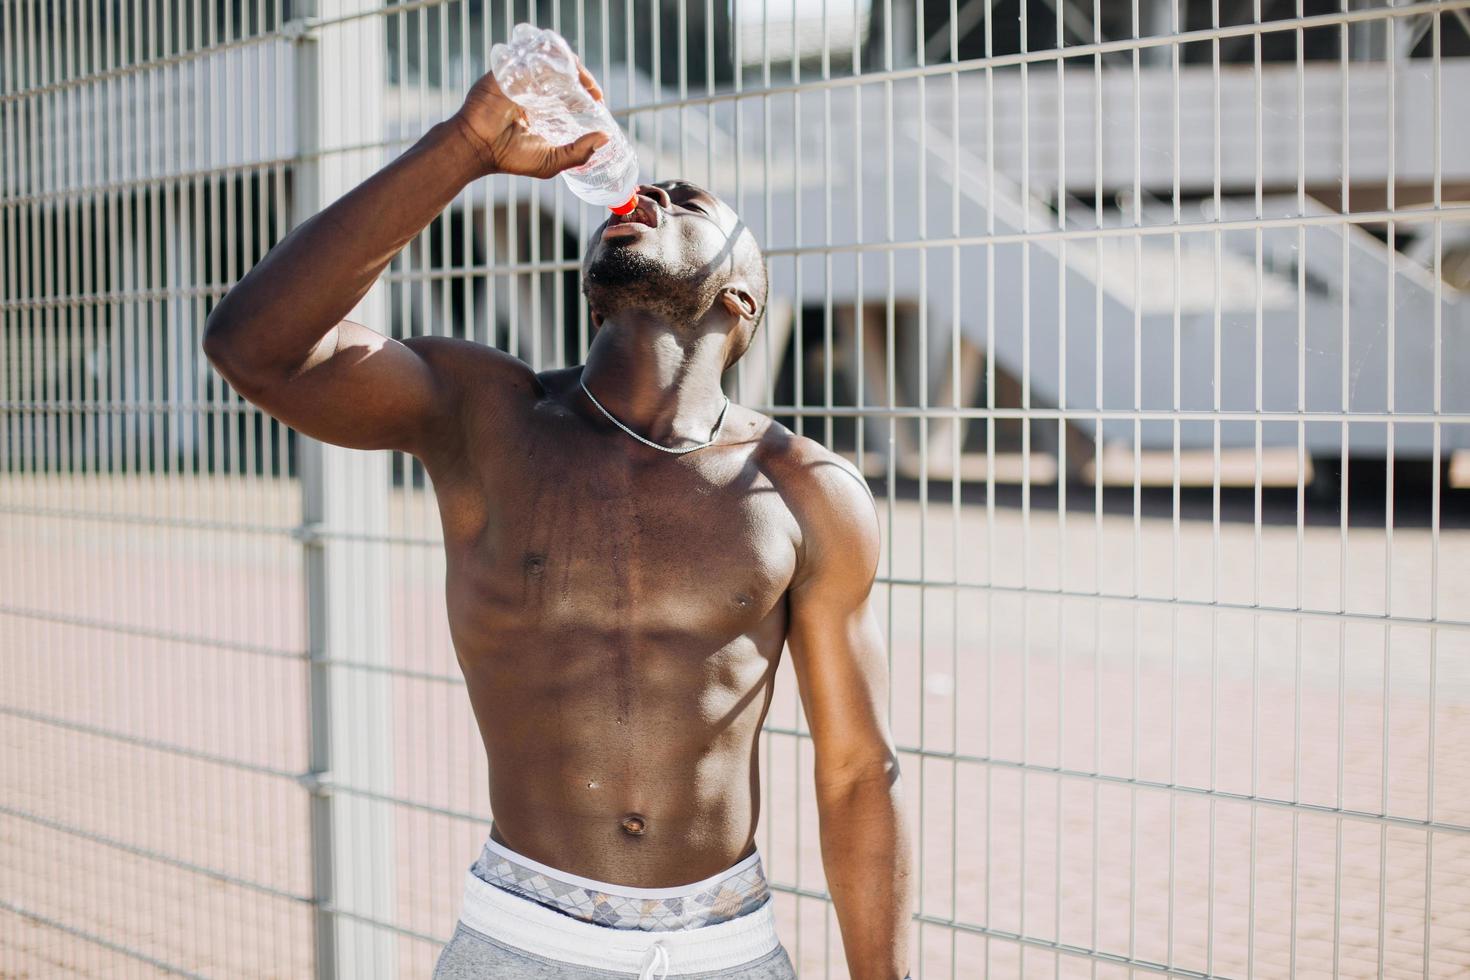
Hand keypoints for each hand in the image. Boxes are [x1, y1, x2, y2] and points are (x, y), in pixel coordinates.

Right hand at [450, 56, 607, 178]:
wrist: (478, 147)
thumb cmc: (511, 157)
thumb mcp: (553, 161)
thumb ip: (579, 152)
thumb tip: (606, 137)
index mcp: (544, 108)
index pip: (571, 92)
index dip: (588, 92)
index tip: (599, 100)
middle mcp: (534, 91)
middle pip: (564, 74)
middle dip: (583, 78)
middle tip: (594, 92)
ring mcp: (521, 79)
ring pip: (551, 62)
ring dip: (571, 67)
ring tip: (583, 82)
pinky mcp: (508, 71)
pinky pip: (531, 58)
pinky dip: (548, 60)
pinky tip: (562, 72)